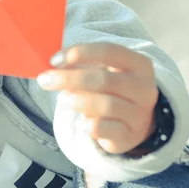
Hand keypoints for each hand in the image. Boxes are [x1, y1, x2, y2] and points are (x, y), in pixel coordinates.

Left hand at [38, 42, 158, 154]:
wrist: (133, 122)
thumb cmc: (111, 90)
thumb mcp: (102, 72)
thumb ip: (81, 66)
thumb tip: (55, 66)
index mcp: (138, 64)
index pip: (109, 51)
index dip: (79, 53)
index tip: (54, 60)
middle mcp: (144, 88)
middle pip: (105, 79)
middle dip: (70, 78)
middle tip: (45, 80)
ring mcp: (139, 114)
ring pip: (106, 105)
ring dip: (79, 101)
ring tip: (64, 99)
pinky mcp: (129, 136)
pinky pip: (106, 130)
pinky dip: (88, 125)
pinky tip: (79, 123)